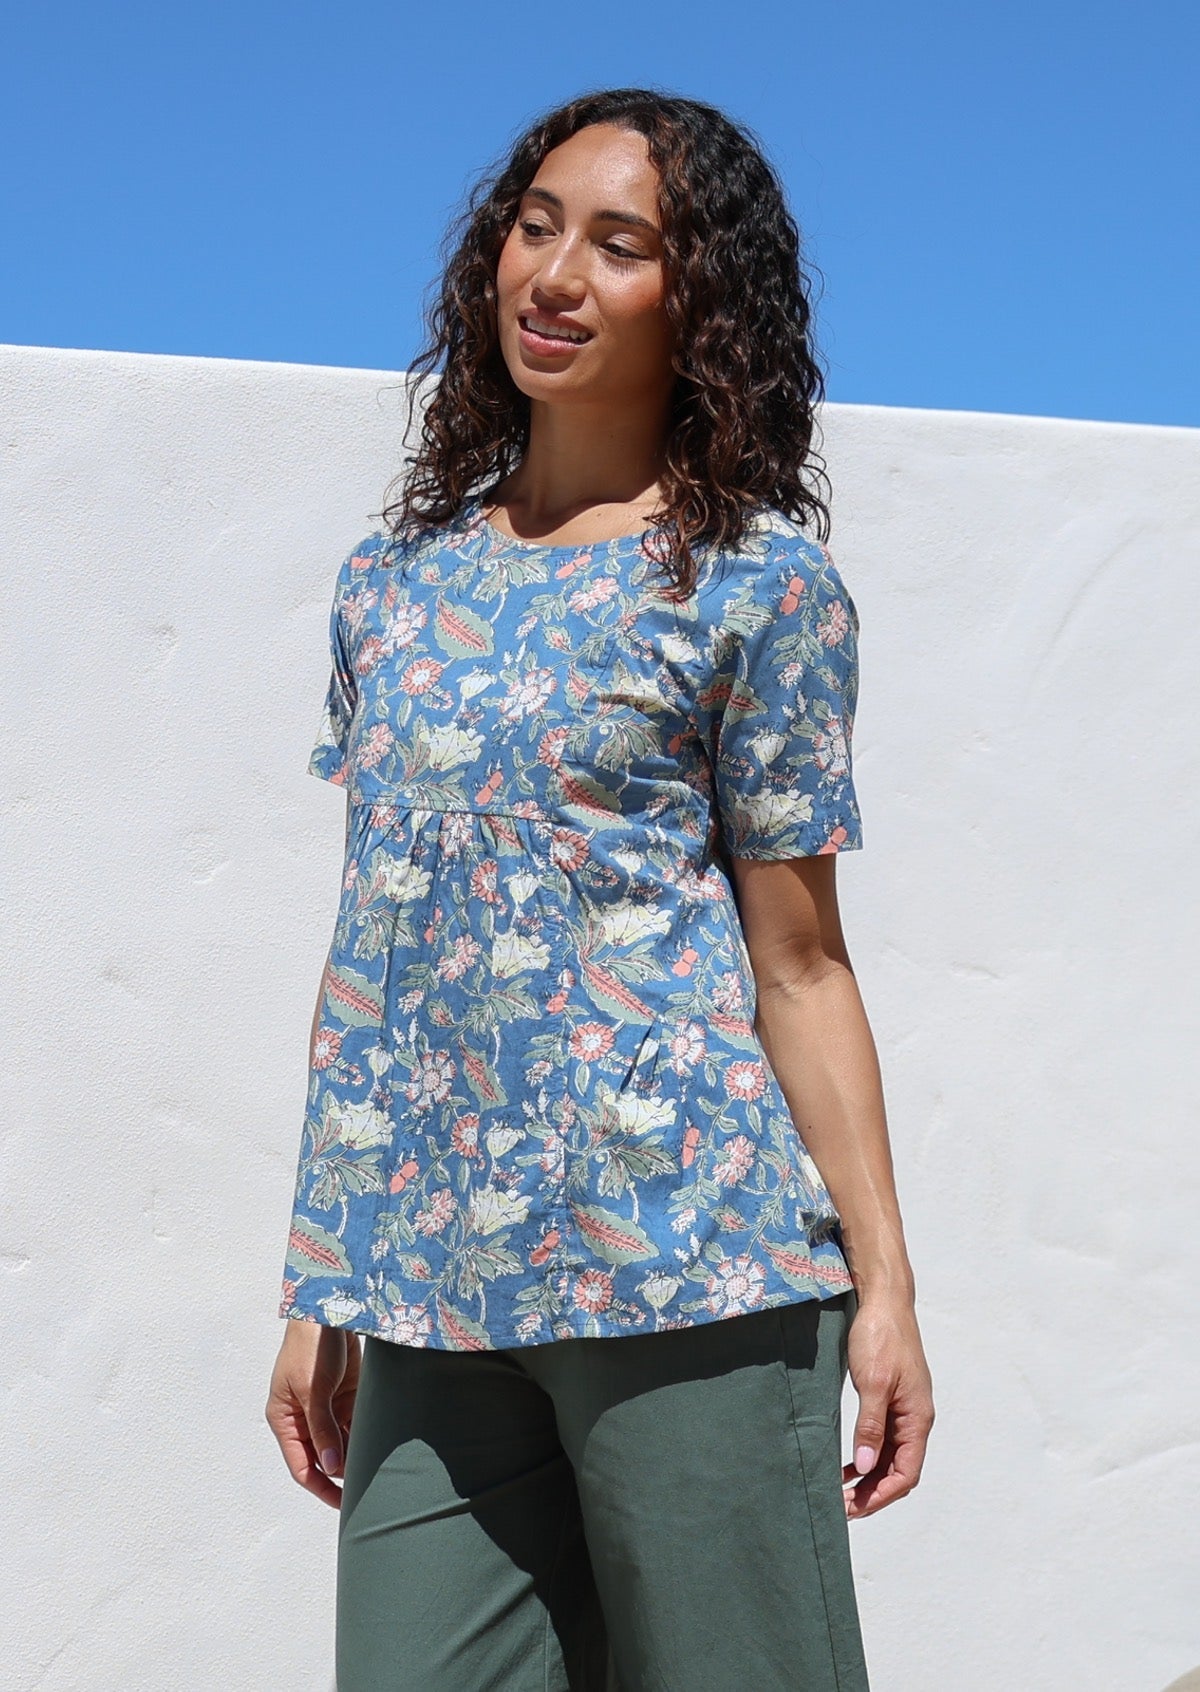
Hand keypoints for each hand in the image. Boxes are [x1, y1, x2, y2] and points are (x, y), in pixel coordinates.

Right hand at [265, 1320, 361, 1508]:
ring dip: (356, 1456)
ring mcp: (326, 1408)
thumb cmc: (310, 1347)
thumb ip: (322, 1427)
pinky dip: (364, 1436)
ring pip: (341, 1444)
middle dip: (341, 1475)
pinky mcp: (346, 1397)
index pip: (301, 1466)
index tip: (343, 1504)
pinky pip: (354, 1425)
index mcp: (285, 1420)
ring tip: (378, 1472)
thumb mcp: (312, 1389)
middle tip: (367, 1492)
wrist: (330, 1310)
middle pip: (322, 1458)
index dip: (321, 1487)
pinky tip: (379, 1447)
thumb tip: (330, 1465)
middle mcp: (304, 1419)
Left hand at [841, 1291, 934, 1517]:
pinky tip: (848, 1463)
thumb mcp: (872, 1382)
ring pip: (892, 1457)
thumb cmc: (880, 1337)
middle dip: (873, 1493)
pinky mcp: (892, 1399)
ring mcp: (905, 1409)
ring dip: (870, 1478)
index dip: (880, 1496)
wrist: (883, 1300)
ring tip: (842, 1491)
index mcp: (917, 1418)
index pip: (905, 1474)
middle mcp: (915, 1418)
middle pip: (900, 1470)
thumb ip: (870, 1425)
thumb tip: (866, 1467)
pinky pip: (884, 1439)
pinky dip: (868, 1456)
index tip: (853, 1509)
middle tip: (842, 1507)